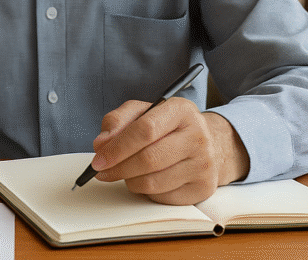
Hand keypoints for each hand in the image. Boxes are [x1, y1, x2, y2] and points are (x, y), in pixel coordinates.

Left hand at [89, 98, 249, 204]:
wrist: (209, 144)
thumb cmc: (168, 127)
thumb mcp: (142, 112)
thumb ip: (117, 121)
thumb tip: (101, 144)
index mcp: (181, 111)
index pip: (145, 130)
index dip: (117, 147)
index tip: (98, 159)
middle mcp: (198, 137)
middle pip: (148, 159)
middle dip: (118, 168)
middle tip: (102, 171)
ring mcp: (203, 164)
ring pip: (153, 182)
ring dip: (130, 181)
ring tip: (126, 173)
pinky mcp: (203, 188)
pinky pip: (162, 197)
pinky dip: (146, 192)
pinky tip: (147, 179)